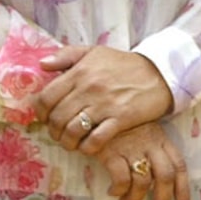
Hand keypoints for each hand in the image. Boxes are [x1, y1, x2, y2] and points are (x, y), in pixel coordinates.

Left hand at [42, 46, 176, 153]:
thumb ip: (66, 55)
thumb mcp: (95, 52)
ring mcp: (105, 104)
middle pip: (57, 118)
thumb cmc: (124, 64)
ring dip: (68, 142)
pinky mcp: (121, 118)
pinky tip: (88, 146)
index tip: (45, 118)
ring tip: (71, 143)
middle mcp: (88, 88)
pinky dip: (87, 147)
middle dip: (53, 131)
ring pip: (73, 131)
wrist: (160, 72)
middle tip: (59, 134)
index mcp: (79, 72)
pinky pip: (95, 140)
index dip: (40, 113)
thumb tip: (42, 65)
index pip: (46, 97)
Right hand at [93, 121, 187, 199]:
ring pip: (143, 182)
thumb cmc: (118, 127)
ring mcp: (132, 147)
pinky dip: (118, 190)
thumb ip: (150, 153)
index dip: (183, 191)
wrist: (93, 112)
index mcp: (161, 139)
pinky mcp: (112, 151)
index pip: (179, 167)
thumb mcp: (141, 134)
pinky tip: (112, 191)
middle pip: (165, 177)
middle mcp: (150, 143)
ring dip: (135, 198)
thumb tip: (155, 186)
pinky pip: (121, 180)